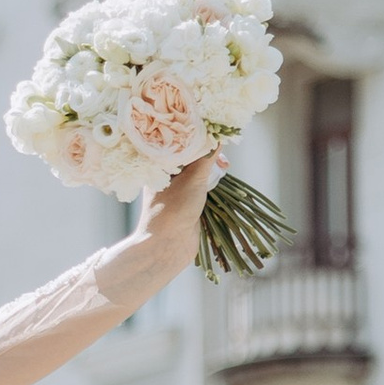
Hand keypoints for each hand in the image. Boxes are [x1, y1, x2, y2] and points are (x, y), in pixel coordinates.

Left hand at [107, 150, 220, 305]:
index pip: (180, 142)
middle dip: (209, 155)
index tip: (217, 141)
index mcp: (158, 164)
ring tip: (225, 170)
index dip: (199, 138)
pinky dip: (211, 181)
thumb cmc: (174, 210)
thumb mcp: (193, 178)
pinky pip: (201, 184)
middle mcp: (165, 174)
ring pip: (197, 170)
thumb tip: (217, 137)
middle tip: (224, 163)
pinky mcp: (185, 202)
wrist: (167, 247)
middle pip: (191, 155)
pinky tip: (220, 181)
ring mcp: (175, 189)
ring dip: (212, 168)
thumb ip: (206, 157)